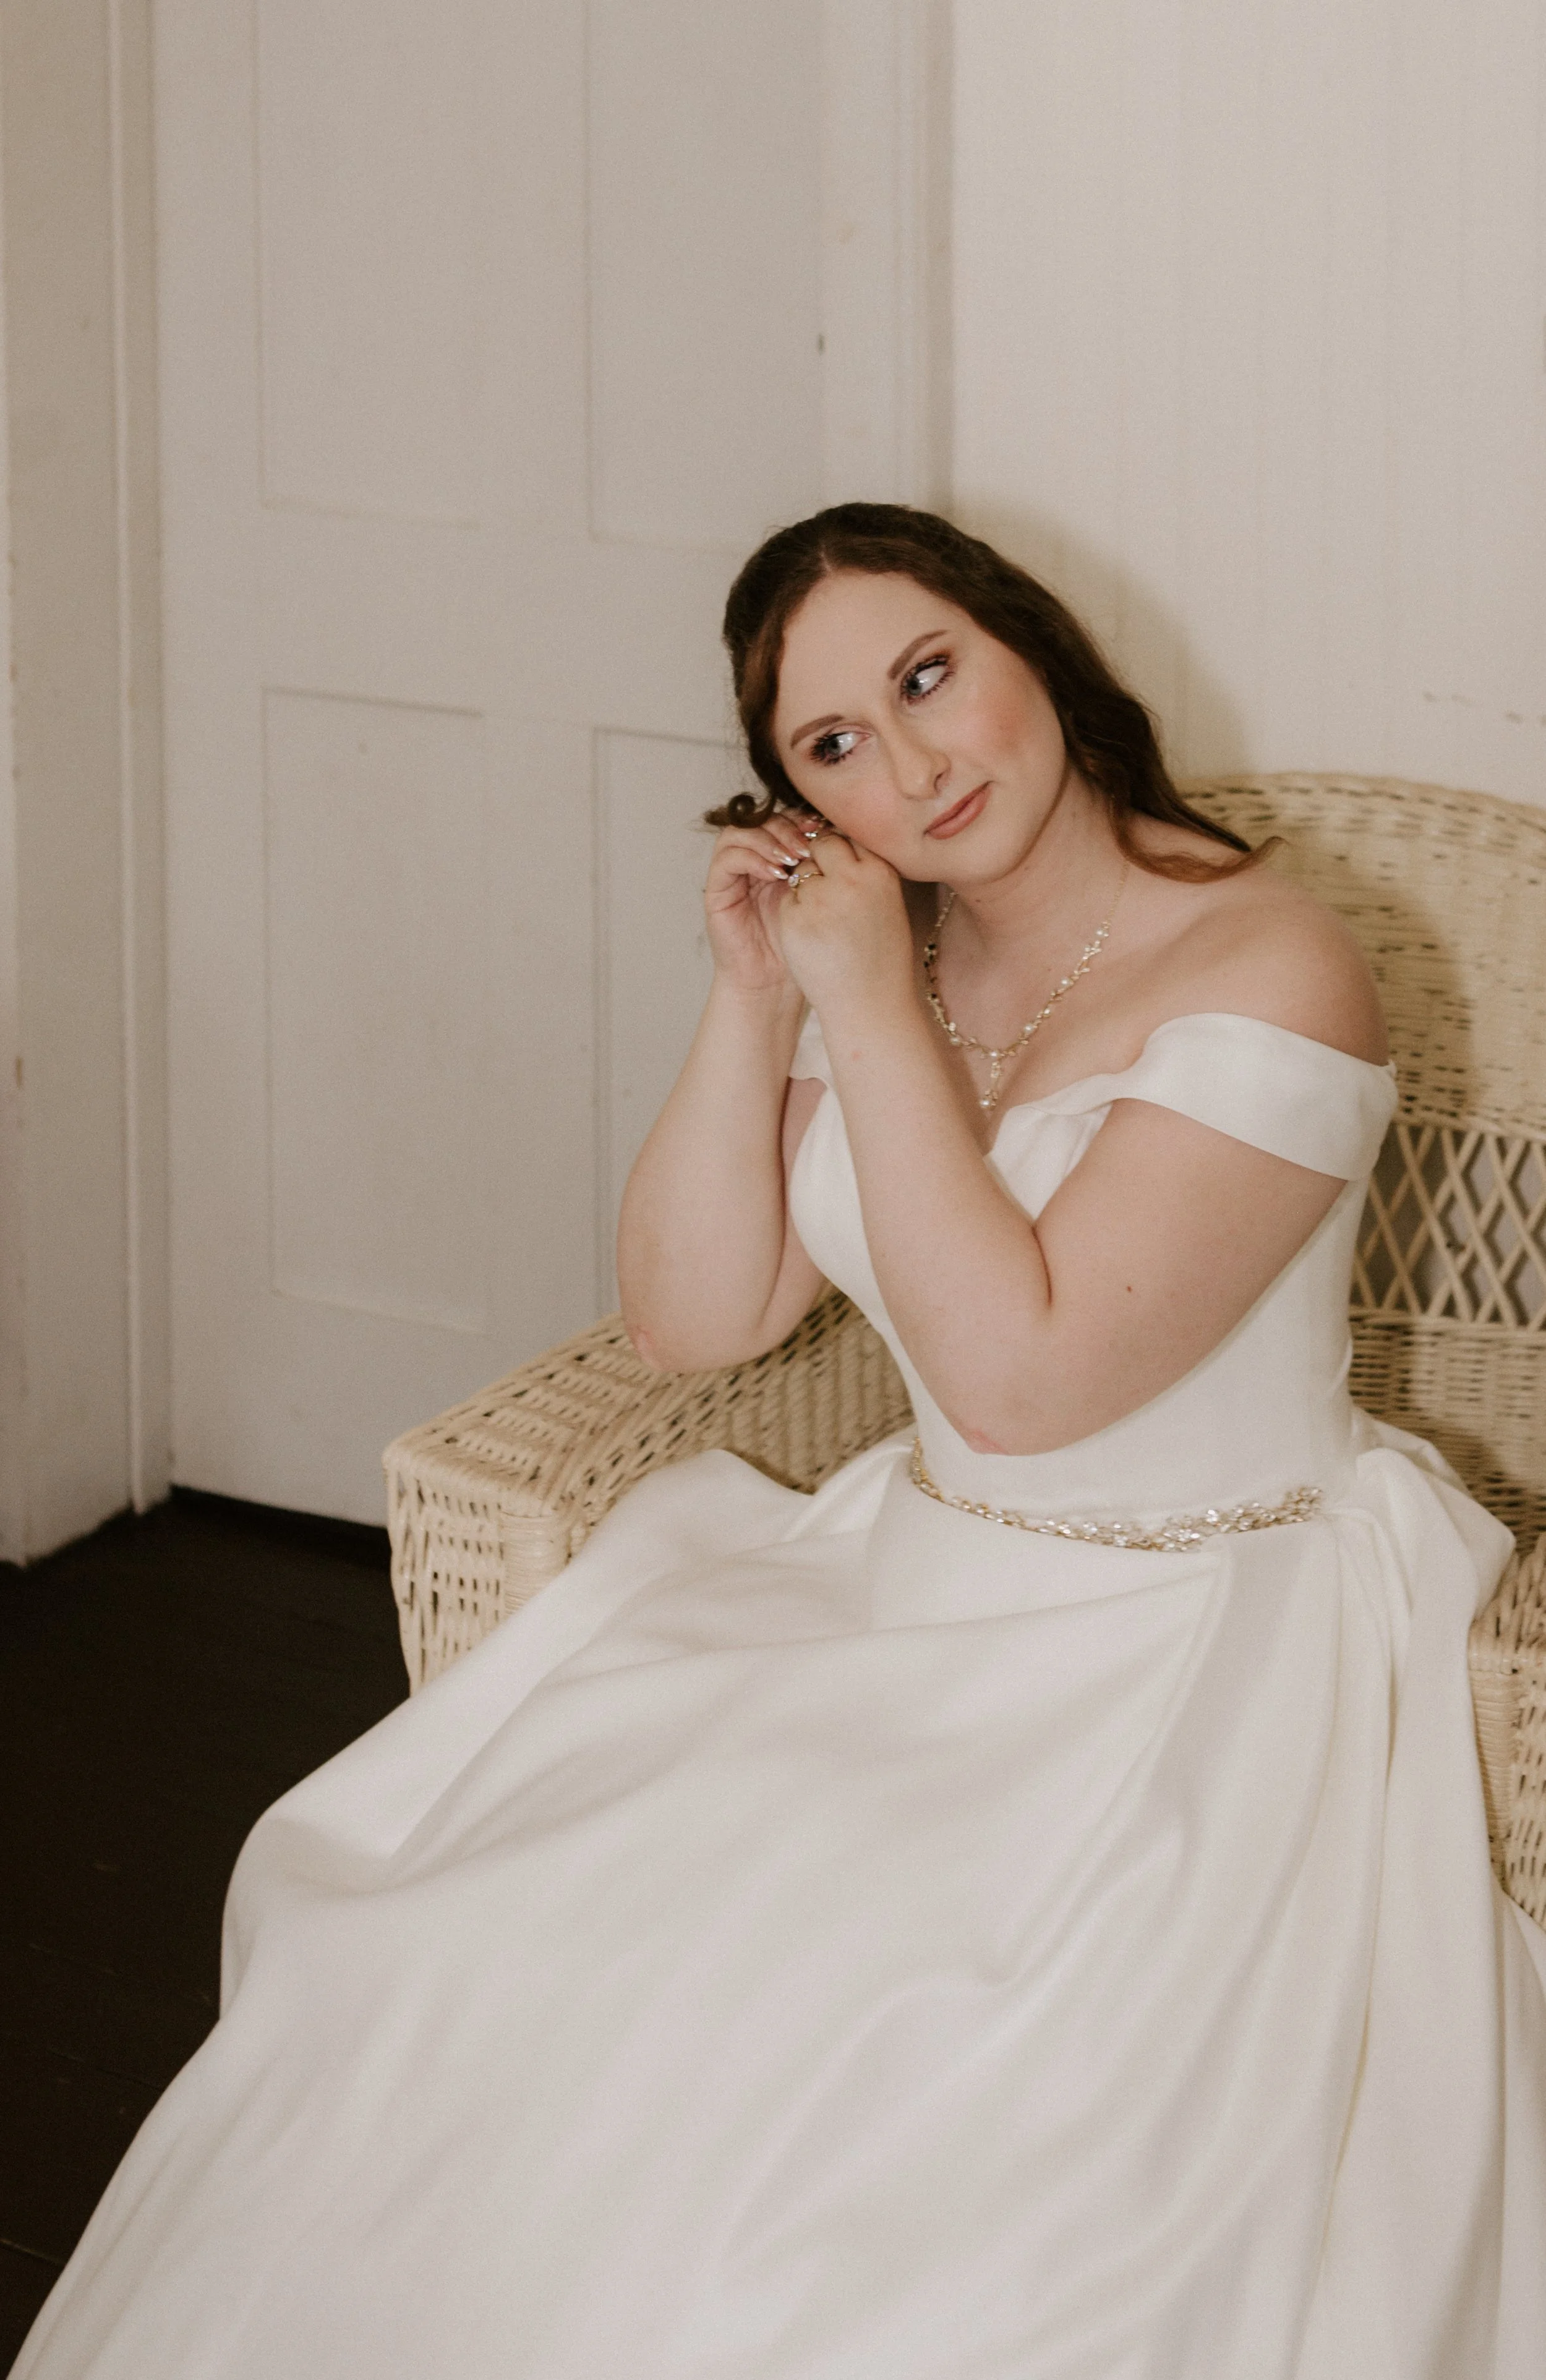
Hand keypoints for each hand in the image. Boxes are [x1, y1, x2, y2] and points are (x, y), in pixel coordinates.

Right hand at [703, 813, 821, 993]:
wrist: (773, 984)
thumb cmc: (802, 947)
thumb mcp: (819, 899)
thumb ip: (822, 866)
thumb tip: (843, 833)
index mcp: (777, 858)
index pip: (784, 819)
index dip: (802, 819)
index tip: (825, 831)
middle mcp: (752, 860)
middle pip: (761, 818)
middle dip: (786, 827)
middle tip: (808, 845)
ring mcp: (732, 873)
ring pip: (739, 831)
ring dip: (768, 839)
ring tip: (792, 858)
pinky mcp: (716, 889)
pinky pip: (727, 858)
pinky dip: (751, 859)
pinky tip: (774, 874)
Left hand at [774, 831, 913, 1020]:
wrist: (869, 1005)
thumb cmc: (882, 957)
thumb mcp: (887, 905)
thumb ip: (867, 872)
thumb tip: (841, 842)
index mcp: (880, 872)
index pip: (852, 834)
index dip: (844, 850)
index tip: (843, 866)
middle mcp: (851, 880)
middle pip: (823, 843)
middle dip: (820, 860)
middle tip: (829, 889)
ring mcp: (820, 899)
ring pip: (802, 870)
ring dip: (807, 887)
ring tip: (826, 921)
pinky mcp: (794, 919)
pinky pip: (788, 898)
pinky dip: (795, 912)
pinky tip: (812, 935)